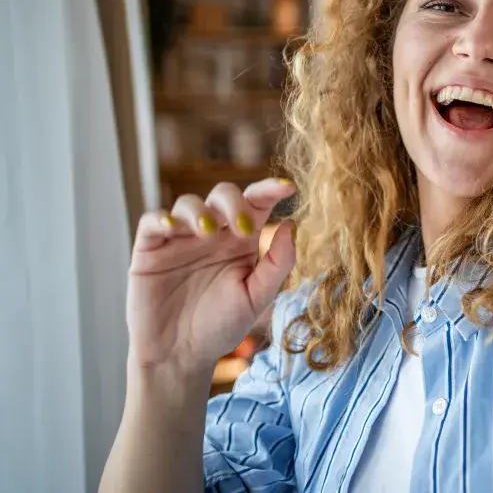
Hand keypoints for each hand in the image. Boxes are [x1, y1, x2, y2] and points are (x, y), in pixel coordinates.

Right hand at [126, 178, 297, 376]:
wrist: (180, 356)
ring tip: (208, 232)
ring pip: (188, 202)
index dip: (271, 189)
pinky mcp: (150, 249)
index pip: (257, 203)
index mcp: (241, 240)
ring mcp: (180, 239)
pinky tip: (172, 228)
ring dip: (199, 210)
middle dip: (234, 202)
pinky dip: (161, 218)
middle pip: (223, 194)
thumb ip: (278, 263)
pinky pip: (151, 221)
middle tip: (242, 227)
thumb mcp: (256, 297)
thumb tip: (292, 225)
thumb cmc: (221, 326)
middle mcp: (212, 233)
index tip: (288, 187)